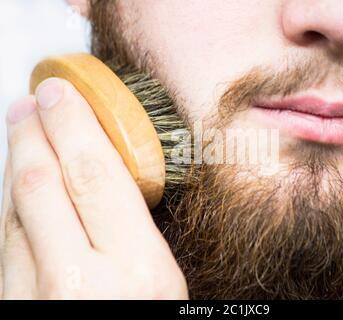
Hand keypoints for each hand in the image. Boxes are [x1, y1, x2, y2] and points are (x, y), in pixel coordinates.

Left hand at [0, 78, 187, 298]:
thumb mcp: (169, 282)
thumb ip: (142, 234)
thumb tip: (116, 176)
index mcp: (139, 271)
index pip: (95, 176)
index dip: (74, 125)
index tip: (62, 93)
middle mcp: (81, 284)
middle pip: (41, 185)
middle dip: (32, 133)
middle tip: (30, 103)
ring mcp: (34, 299)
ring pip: (12, 213)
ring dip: (17, 165)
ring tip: (24, 136)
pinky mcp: (12, 307)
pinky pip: (4, 246)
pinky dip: (11, 206)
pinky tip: (21, 191)